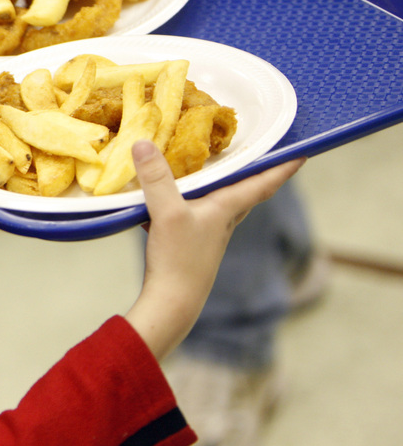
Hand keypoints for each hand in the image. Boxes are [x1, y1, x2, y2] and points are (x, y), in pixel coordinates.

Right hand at [124, 140, 304, 360]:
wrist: (172, 302)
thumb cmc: (180, 260)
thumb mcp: (167, 213)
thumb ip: (157, 178)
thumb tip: (143, 143)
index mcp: (225, 208)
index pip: (262, 183)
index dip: (281, 168)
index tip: (302, 153)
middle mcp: (222, 220)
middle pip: (244, 192)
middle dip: (253, 174)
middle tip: (258, 154)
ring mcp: (206, 233)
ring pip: (219, 201)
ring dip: (218, 185)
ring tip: (211, 167)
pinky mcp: (189, 242)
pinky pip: (193, 211)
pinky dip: (185, 198)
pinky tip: (164, 197)